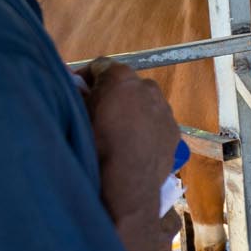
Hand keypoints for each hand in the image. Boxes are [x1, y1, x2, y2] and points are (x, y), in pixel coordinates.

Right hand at [79, 59, 179, 250]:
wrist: (125, 184)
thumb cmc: (94, 146)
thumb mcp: (77, 115)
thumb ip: (77, 95)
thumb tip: (75, 87)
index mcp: (121, 78)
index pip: (101, 66)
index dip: (87, 78)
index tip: (79, 91)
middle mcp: (148, 88)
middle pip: (127, 84)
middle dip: (113, 94)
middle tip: (98, 113)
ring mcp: (165, 109)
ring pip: (146, 103)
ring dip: (133, 111)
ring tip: (117, 134)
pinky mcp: (174, 131)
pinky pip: (158, 123)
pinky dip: (147, 129)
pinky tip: (135, 146)